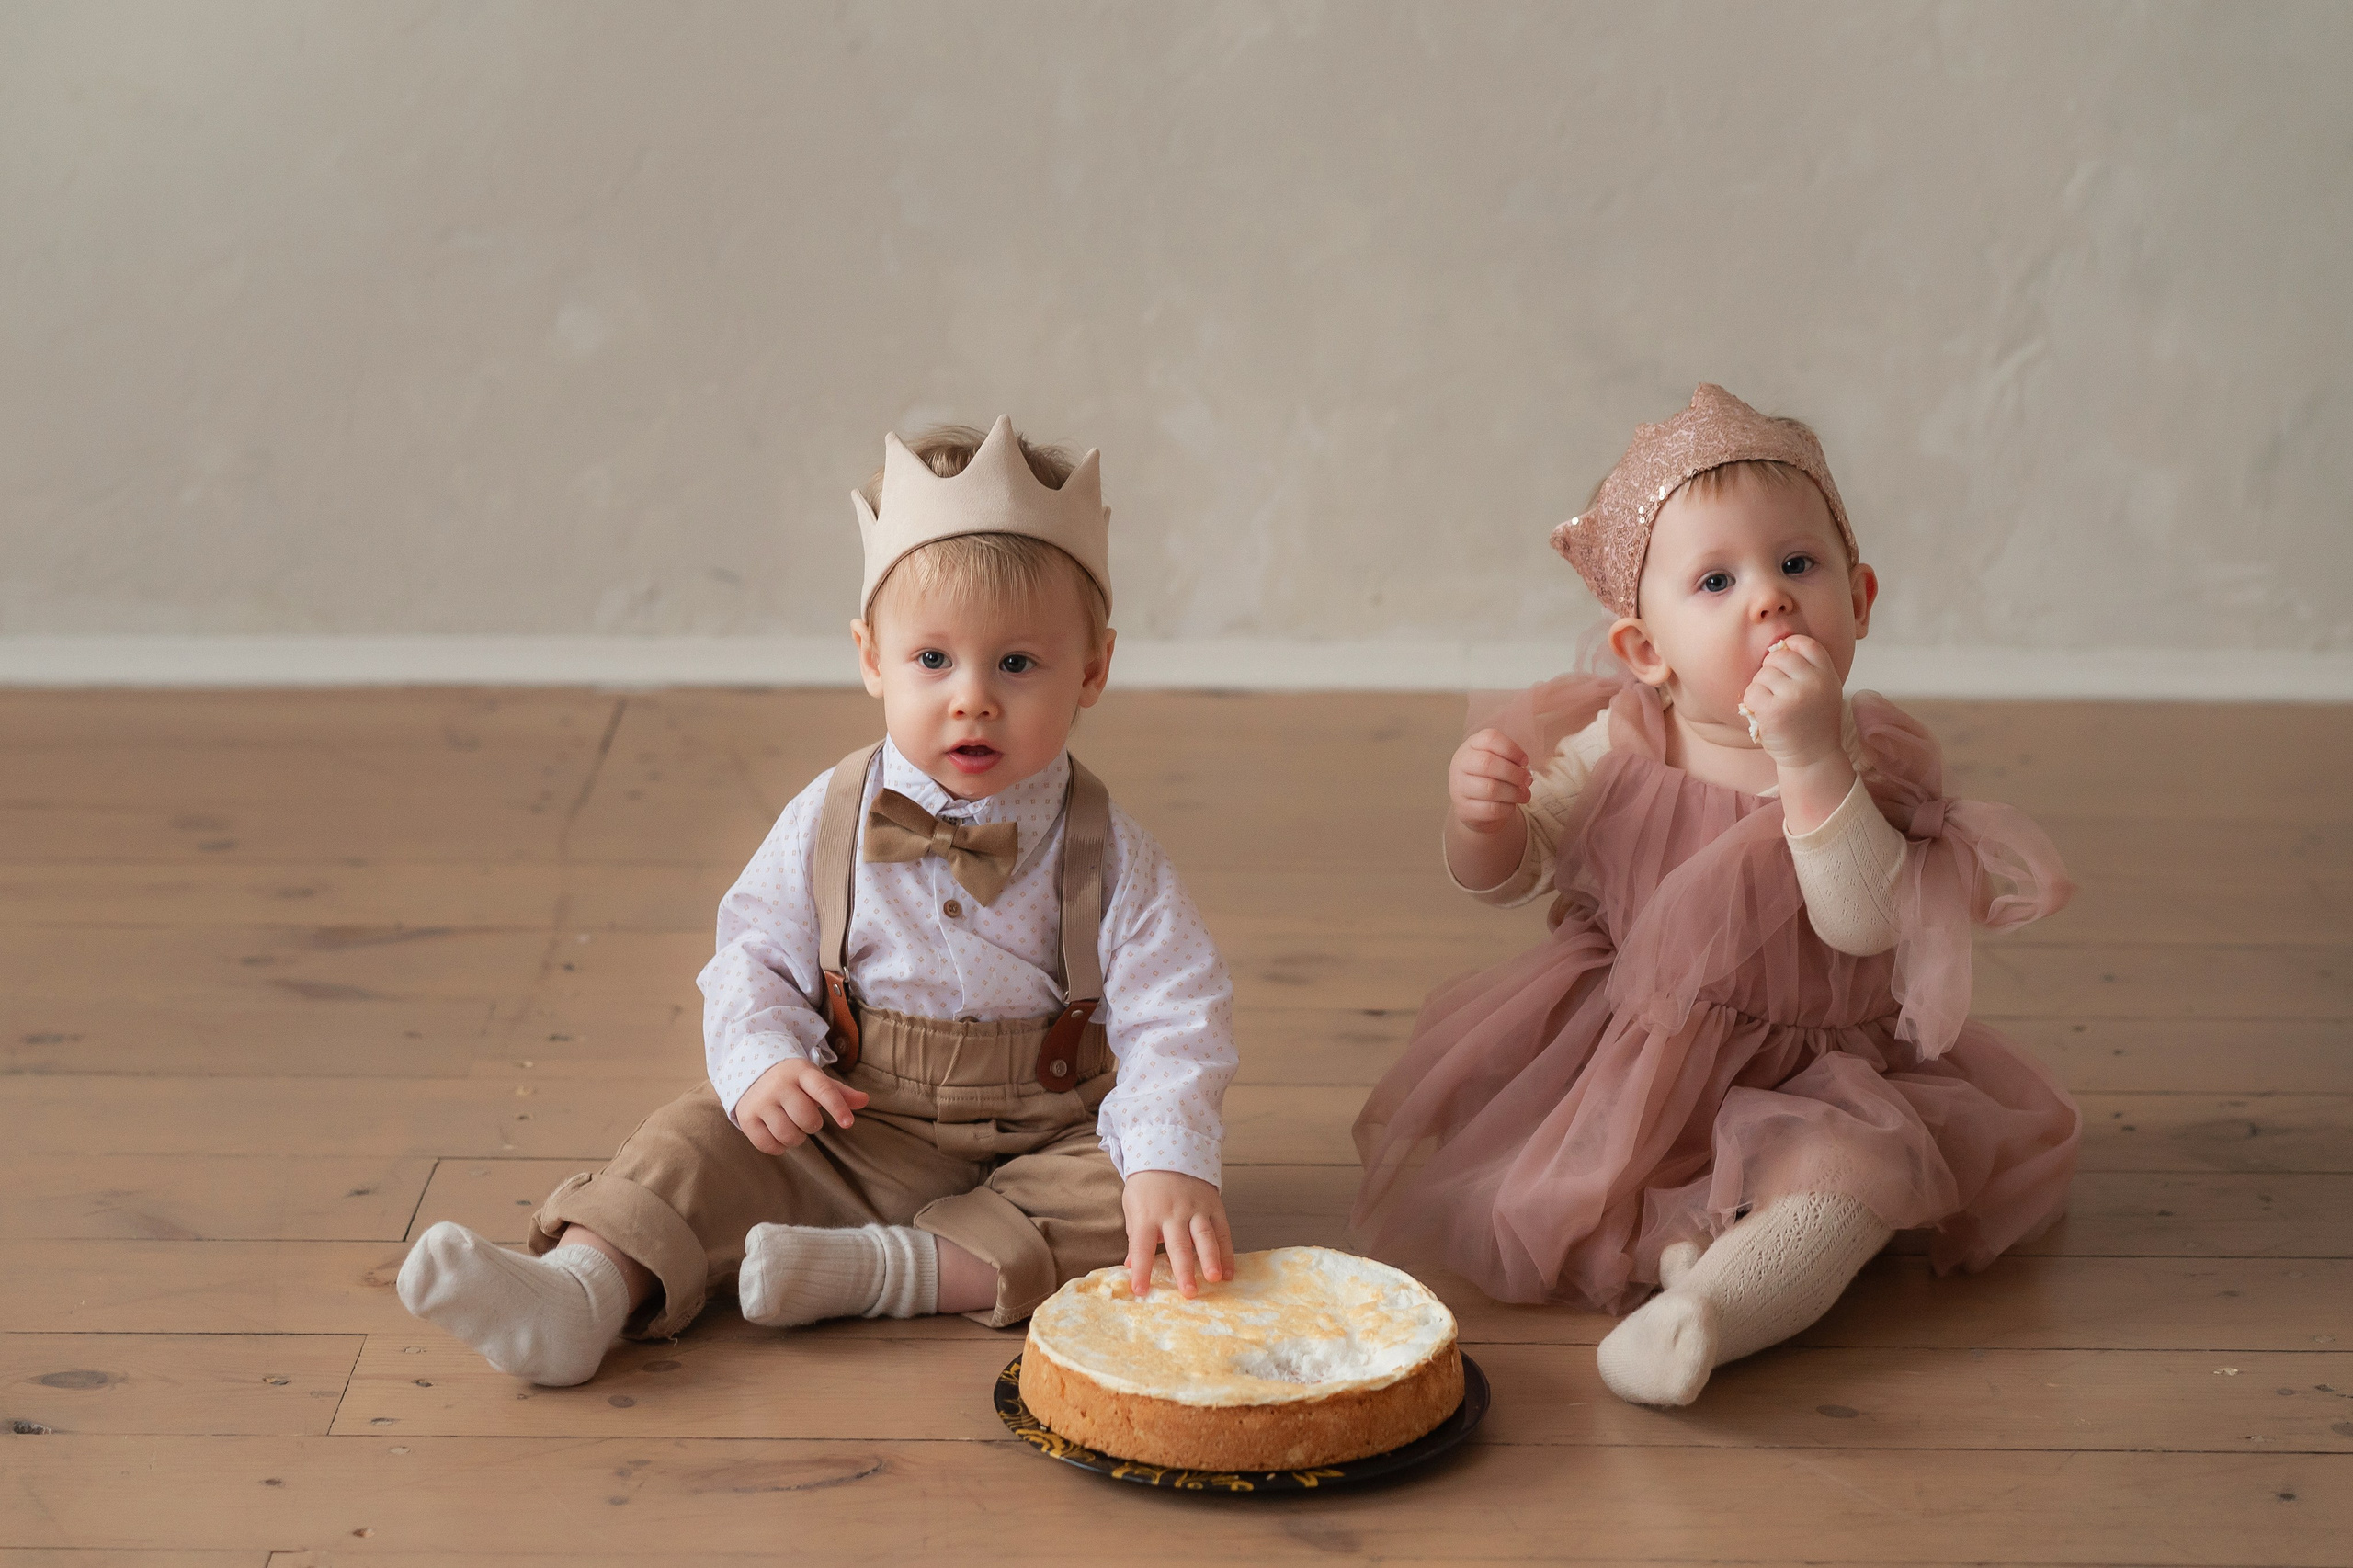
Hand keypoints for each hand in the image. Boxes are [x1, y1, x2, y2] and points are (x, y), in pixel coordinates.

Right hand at [734, 1058, 868, 1155]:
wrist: (752, 1070)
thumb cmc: (793, 1080)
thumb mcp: (815, 1080)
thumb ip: (839, 1092)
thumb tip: (865, 1100)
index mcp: (801, 1073)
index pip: (823, 1090)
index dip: (837, 1107)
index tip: (848, 1123)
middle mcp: (779, 1085)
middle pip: (805, 1117)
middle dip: (813, 1125)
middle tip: (808, 1120)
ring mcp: (761, 1101)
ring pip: (786, 1134)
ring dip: (796, 1138)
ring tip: (794, 1128)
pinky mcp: (746, 1117)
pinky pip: (767, 1144)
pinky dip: (778, 1147)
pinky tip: (779, 1136)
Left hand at [1121, 1170, 1234, 1299]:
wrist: (1168, 1150)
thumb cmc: (1146, 1187)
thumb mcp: (1132, 1207)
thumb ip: (1134, 1237)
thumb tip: (1130, 1265)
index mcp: (1148, 1216)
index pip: (1142, 1246)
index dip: (1141, 1269)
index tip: (1140, 1290)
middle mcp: (1172, 1213)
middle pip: (1178, 1245)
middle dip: (1184, 1270)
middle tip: (1189, 1293)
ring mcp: (1195, 1209)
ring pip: (1204, 1237)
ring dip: (1210, 1259)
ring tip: (1214, 1278)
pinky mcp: (1213, 1206)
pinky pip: (1222, 1231)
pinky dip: (1227, 1252)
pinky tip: (1229, 1273)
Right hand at [1449, 728, 1530, 833]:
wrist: (1472, 803)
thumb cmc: (1490, 776)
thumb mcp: (1497, 760)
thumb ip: (1511, 761)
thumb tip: (1525, 774)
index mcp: (1471, 746)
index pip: (1490, 738)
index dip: (1512, 749)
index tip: (1524, 761)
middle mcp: (1461, 764)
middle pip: (1488, 763)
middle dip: (1514, 773)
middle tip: (1527, 780)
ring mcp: (1459, 788)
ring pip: (1490, 789)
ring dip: (1514, 793)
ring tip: (1524, 795)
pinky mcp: (1464, 809)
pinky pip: (1491, 809)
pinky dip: (1507, 807)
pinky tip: (1511, 805)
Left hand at [1738, 636, 1844, 769]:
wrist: (1813, 757)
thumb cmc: (1812, 722)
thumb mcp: (1823, 689)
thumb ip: (1808, 668)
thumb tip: (1777, 645)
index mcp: (1827, 674)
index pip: (1805, 643)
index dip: (1790, 646)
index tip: (1785, 663)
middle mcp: (1814, 682)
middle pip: (1778, 657)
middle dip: (1770, 670)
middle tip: (1777, 692)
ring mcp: (1794, 696)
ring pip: (1762, 674)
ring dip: (1761, 688)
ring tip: (1773, 705)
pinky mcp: (1773, 711)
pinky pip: (1752, 692)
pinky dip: (1752, 703)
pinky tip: (1764, 714)